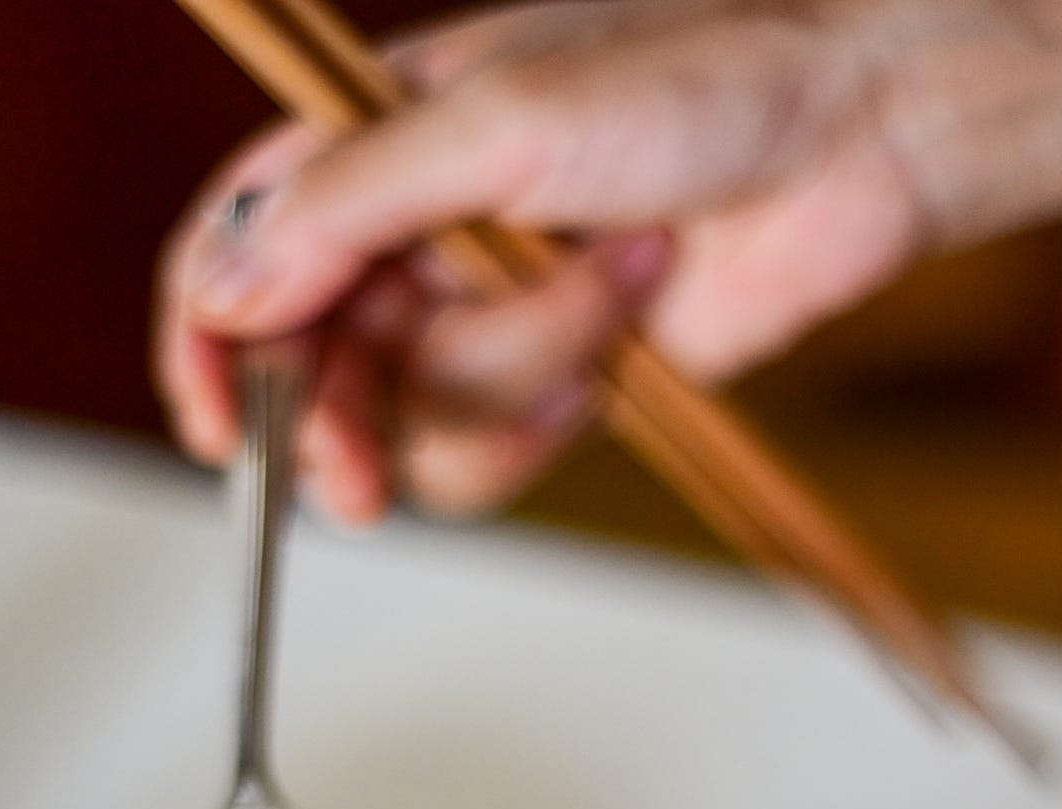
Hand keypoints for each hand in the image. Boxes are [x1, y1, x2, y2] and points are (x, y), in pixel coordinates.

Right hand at [153, 0, 1061, 523]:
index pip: (237, 255)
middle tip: (356, 476)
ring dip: (508, 378)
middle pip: (310, 371)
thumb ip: (348, 209)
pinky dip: (549, 412)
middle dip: (339, 425)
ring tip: (603, 295)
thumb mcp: (496, 123)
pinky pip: (495, 453)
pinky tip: (617, 347)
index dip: (206, 344)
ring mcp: (487, 315)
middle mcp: (416, 236)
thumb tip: (228, 292)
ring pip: (415, 422)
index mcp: (375, 145)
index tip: (217, 424)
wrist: (855, 134)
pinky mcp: (557, 380)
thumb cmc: (699, 78)